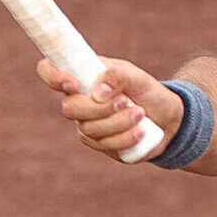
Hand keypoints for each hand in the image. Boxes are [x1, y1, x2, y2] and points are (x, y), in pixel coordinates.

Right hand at [35, 56, 182, 162]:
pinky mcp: (101, 145)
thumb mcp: (138, 77)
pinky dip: (125, 138)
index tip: (74, 83)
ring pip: (89, 130)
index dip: (52, 76)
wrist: (167, 118)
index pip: (50, 71)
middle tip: (125, 101)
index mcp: (83, 76)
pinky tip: (141, 131)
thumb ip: (118, 76)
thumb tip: (98, 92)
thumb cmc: (147, 91)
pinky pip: (105, 146)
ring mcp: (87, 125)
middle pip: (69, 109)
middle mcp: (79, 101)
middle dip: (99, 108)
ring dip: (119, 122)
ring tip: (140, 114)